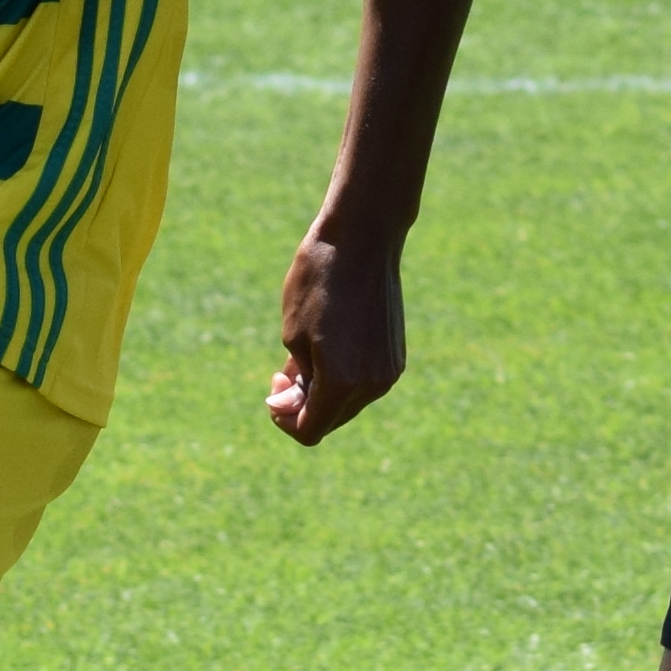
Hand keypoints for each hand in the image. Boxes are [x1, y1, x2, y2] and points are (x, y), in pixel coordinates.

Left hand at [269, 220, 407, 444]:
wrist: (363, 240)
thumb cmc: (319, 281)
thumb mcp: (292, 334)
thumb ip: (293, 380)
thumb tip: (288, 408)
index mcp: (342, 382)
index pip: (309, 430)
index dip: (284, 418)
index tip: (275, 382)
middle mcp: (372, 385)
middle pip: (329, 420)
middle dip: (302, 403)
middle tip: (284, 367)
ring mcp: (388, 372)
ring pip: (347, 403)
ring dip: (322, 390)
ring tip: (306, 350)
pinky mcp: (395, 357)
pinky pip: (363, 383)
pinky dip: (342, 376)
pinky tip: (330, 344)